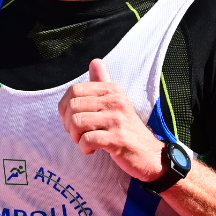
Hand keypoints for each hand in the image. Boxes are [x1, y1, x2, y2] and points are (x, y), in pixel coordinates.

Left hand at [58, 59, 165, 182]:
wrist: (149, 154)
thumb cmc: (127, 128)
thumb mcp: (117, 102)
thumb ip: (103, 82)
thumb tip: (95, 61)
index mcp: (113, 90)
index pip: (75, 90)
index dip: (66, 106)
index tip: (72, 119)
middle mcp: (116, 101)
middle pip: (73, 106)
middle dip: (69, 123)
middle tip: (78, 133)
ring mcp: (117, 120)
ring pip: (77, 122)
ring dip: (76, 136)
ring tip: (85, 141)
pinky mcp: (117, 139)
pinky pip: (87, 140)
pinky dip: (84, 148)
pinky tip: (93, 150)